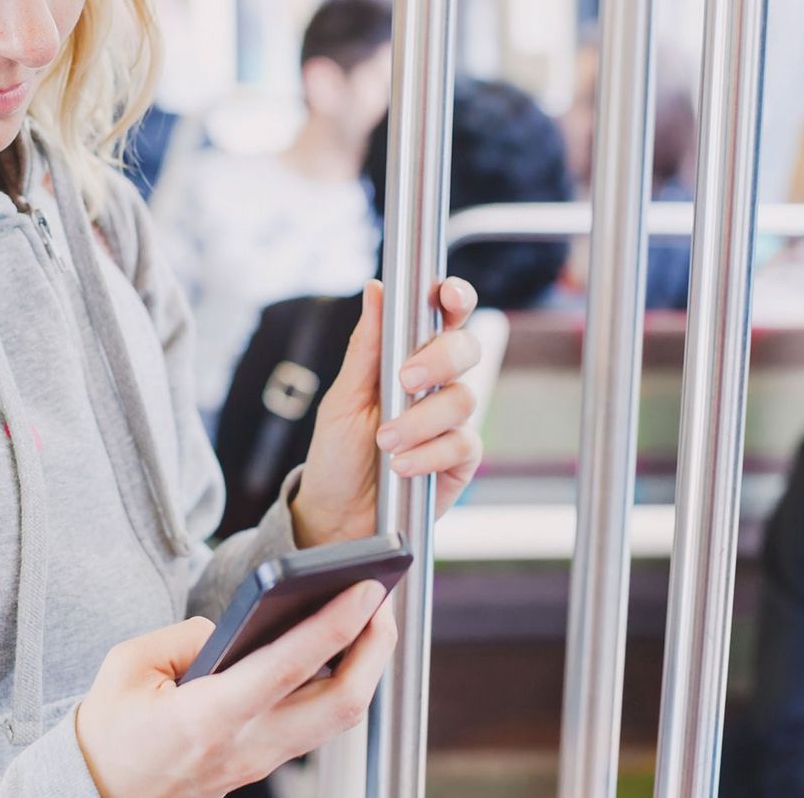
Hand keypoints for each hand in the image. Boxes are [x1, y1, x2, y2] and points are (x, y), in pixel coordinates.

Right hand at [75, 581, 396, 797]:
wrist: (98, 791)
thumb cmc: (110, 729)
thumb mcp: (129, 664)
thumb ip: (188, 635)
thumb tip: (236, 626)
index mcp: (209, 717)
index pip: (288, 667)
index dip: (334, 625)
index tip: (365, 589)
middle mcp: (247, 744)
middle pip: (340, 704)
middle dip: (374, 648)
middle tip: (382, 599)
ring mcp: (260, 759)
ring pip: (338, 718)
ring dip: (364, 667)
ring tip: (370, 618)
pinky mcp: (263, 761)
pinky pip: (318, 723)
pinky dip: (339, 684)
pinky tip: (338, 651)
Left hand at [289, 277, 483, 548]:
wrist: (337, 515)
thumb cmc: (337, 452)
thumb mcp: (343, 397)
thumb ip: (365, 346)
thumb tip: (376, 289)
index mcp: (407, 357)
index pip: (442, 316)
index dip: (454, 297)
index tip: (446, 294)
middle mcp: (436, 384)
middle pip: (467, 348)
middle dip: (439, 359)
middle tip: (404, 381)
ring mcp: (452, 421)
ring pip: (462, 399)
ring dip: (420, 420)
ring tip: (385, 442)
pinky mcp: (461, 459)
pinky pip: (463, 444)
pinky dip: (430, 453)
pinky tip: (402, 466)